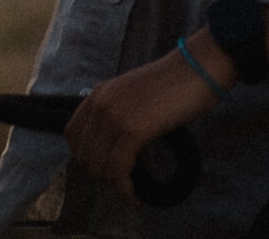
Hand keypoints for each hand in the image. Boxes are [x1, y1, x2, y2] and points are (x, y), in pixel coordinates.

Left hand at [64, 36, 228, 204]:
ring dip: (114, 186)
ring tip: (131, 191)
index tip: (104, 169)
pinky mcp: (132, 131)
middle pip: (84, 155)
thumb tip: (116, 144)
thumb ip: (119, 112)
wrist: (195, 70)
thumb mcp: (134, 95)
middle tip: (123, 183)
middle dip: (101, 175)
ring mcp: (114, 116)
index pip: (72, 134)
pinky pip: (118, 171)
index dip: (86, 157)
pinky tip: (136, 199)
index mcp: (98, 93)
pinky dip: (125, 190)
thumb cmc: (174, 83)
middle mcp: (100, 103)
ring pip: (99, 166)